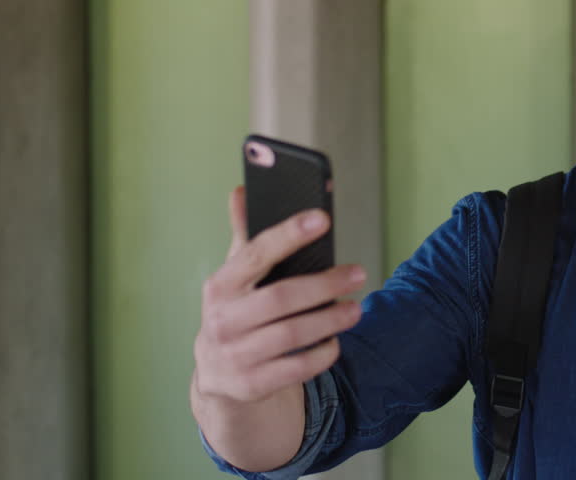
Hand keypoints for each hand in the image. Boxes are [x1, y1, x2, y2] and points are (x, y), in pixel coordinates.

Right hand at [192, 186, 366, 404]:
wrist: (217, 376)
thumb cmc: (237, 312)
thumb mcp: (235, 278)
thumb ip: (244, 236)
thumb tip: (241, 190)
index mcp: (220, 286)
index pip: (255, 253)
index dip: (289, 234)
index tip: (323, 218)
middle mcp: (222, 321)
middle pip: (281, 298)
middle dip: (325, 284)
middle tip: (358, 273)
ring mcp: (234, 356)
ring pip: (293, 334)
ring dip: (330, 320)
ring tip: (356, 309)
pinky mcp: (250, 385)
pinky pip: (296, 368)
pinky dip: (322, 354)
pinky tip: (336, 341)